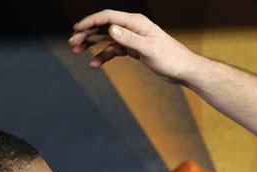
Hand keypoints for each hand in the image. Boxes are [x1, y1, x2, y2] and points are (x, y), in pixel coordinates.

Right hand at [68, 10, 200, 82]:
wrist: (184, 70)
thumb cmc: (171, 58)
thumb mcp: (149, 49)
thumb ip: (129, 39)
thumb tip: (111, 30)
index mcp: (136, 22)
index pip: (108, 17)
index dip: (90, 21)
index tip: (76, 29)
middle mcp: (132, 27)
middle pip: (103, 27)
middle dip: (86, 34)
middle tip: (72, 44)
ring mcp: (132, 38)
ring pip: (106, 38)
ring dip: (91, 44)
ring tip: (76, 51)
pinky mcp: (134, 49)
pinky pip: (114, 50)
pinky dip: (104, 56)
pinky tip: (94, 63)